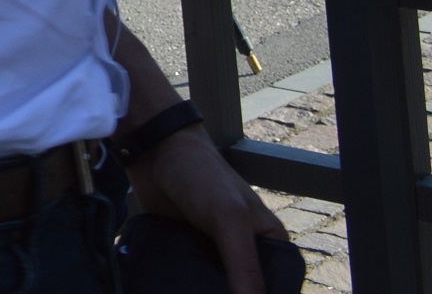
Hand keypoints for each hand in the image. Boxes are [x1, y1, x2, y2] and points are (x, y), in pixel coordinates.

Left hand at [130, 126, 285, 293]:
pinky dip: (181, 289)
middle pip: (244, 292)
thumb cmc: (202, 175)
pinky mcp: (186, 254)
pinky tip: (173, 293)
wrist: (155, 152)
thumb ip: (244, 265)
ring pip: (212, 289)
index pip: (276, 288)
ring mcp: (214, 255)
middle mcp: (245, 252)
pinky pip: (188, 281)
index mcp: (270, 243)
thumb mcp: (230, 218)